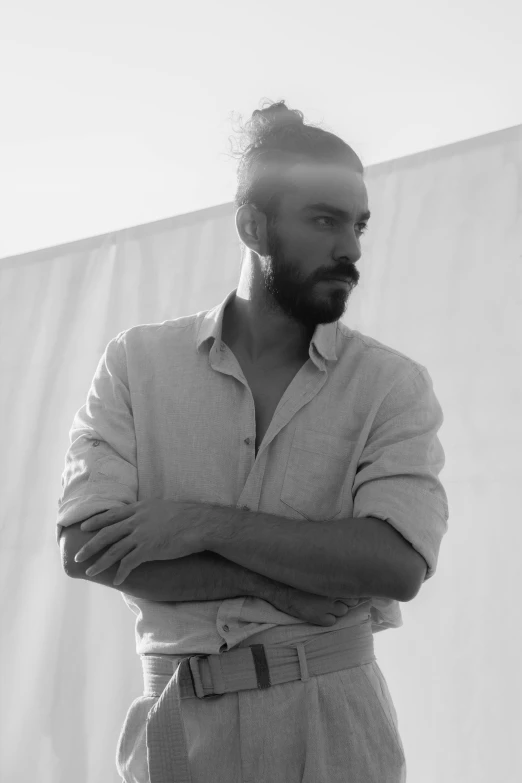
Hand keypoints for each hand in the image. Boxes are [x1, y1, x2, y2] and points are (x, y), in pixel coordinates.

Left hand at [74, 500, 208, 584]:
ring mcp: (141, 535)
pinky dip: (121, 572)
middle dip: (90, 545)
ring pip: (114, 550)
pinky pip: (129, 563)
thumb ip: (149, 512)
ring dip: (100, 562)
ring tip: (90, 571)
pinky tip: (117, 580)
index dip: (96, 521)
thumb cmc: (186, 516)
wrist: (199, 523)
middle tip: (78, 555)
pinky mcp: (148, 549)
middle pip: (107, 534)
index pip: (112, 515)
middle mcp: (136, 521)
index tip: (84, 527)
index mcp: (139, 509)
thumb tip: (144, 517)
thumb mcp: (162, 507)